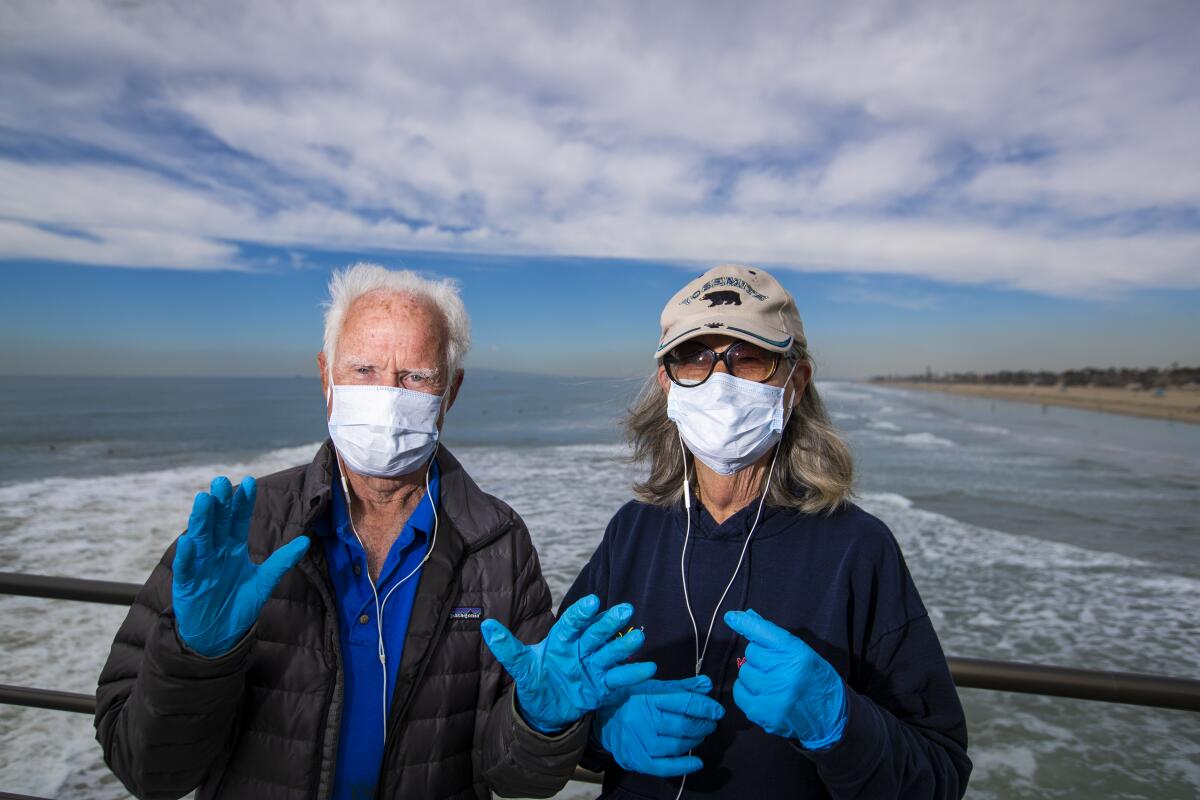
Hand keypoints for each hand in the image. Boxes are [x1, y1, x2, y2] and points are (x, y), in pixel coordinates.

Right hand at [172, 476, 310, 657]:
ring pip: (200, 539)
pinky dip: (187, 557)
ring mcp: (200, 567)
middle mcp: (215, 552)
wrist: (218, 635)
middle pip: (218, 524)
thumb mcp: (264, 582)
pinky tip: (188, 542)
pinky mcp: (187, 585)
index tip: (249, 482)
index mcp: (233, 548)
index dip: (242, 503)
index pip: (238, 520)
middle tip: (221, 482)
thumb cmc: (239, 605)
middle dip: (220, 504)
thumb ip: (281, 562)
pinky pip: (186, 569)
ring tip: (203, 500)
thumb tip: (305, 541)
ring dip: (201, 521)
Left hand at [481, 595, 656, 732]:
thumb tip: (485, 625)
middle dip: (609, 623)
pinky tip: (648, 668)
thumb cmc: (536, 679)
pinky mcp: (603, 685)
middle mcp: (581, 648)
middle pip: (596, 633)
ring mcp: (594, 666)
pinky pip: (619, 678)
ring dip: (624, 646)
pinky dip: (633, 674)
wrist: (546, 708)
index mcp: (562, 639)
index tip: (593, 601)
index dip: (582, 613)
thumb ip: (507, 647)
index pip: (572, 622)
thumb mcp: (521, 665)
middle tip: (625, 609)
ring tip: (638, 638)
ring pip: (610, 653)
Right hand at [595, 676, 724, 776]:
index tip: (717, 711)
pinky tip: (697, 762)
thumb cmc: (633, 700)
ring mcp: (637, 740)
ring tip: (701, 735)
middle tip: (711, 724)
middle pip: (681, 725)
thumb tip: (707, 684)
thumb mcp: (655, 687)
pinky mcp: (635, 758)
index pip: (683, 702)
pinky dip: (683, 766)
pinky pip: (663, 766)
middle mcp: (641, 718)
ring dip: (694, 742)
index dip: (705, 707)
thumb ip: (682, 687)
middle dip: (702, 725)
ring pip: (675, 745)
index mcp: (647, 696)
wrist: (603, 720)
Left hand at [725, 609, 846, 749]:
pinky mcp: (765, 713)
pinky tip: (760, 694)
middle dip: (760, 658)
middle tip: (775, 668)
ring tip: (771, 683)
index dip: (746, 624)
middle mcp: (786, 673)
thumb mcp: (802, 653)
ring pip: (744, 672)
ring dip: (753, 675)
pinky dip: (745, 691)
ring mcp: (775, 695)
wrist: (831, 717)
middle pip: (752, 652)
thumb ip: (774, 637)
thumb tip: (747, 617)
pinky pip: (740, 693)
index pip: (765, 632)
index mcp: (797, 653)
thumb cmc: (816, 680)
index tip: (731, 617)